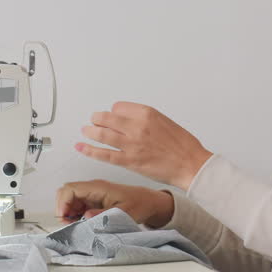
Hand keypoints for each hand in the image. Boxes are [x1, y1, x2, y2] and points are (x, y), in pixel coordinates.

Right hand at [55, 179, 174, 227]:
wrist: (150, 202)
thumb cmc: (140, 203)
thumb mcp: (124, 212)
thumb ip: (103, 215)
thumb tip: (85, 216)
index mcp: (98, 187)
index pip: (70, 189)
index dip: (63, 203)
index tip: (64, 217)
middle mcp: (92, 189)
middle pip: (66, 194)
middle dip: (63, 209)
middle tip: (69, 224)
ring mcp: (92, 195)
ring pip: (70, 201)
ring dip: (69, 214)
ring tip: (76, 226)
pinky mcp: (94, 202)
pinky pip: (78, 207)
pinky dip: (76, 216)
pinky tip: (82, 224)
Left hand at [75, 102, 212, 189]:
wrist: (191, 164)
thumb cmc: (183, 146)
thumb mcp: (165, 122)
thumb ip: (146, 120)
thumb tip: (130, 121)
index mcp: (147, 114)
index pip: (118, 107)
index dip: (114, 112)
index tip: (113, 116)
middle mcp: (137, 126)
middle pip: (106, 118)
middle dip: (97, 119)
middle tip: (94, 120)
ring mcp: (131, 144)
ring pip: (102, 134)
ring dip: (90, 131)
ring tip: (86, 130)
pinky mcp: (129, 161)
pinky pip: (103, 154)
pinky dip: (89, 150)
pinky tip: (81, 147)